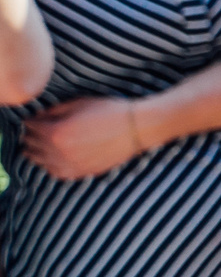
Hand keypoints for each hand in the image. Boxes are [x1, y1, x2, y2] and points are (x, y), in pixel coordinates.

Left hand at [21, 96, 146, 179]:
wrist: (135, 129)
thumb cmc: (108, 111)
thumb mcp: (77, 103)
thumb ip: (52, 111)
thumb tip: (37, 117)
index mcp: (54, 132)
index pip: (29, 127)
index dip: (30, 120)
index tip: (34, 118)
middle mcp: (57, 151)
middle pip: (30, 144)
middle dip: (30, 135)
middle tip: (35, 130)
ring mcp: (68, 164)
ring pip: (38, 161)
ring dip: (37, 151)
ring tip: (40, 145)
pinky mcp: (80, 173)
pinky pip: (54, 172)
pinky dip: (49, 165)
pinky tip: (53, 158)